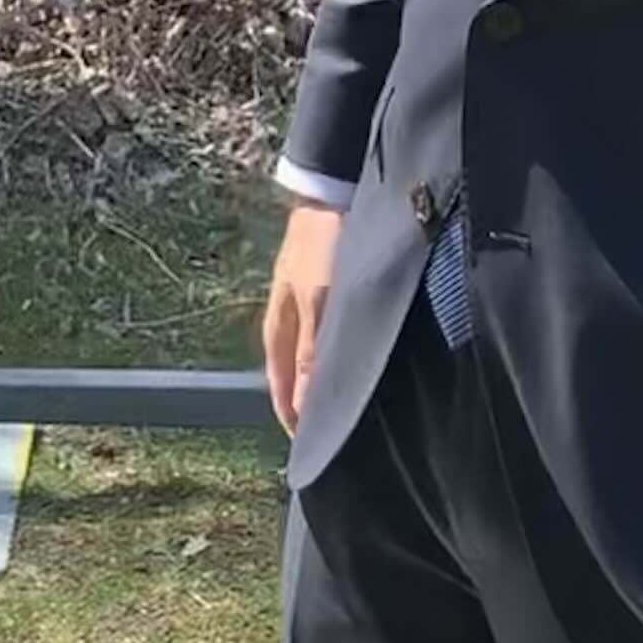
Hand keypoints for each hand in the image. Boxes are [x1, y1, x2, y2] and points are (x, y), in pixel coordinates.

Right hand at [263, 202, 344, 434]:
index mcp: (277, 329)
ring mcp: (307, 302)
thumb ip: (314, 357)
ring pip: (316, 357)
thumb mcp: (321, 303)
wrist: (334, 187)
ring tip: (356, 408)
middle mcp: (289, 319)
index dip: (295, 422)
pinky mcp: (328, 288)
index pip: (282, 390)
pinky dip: (342, 355)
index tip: (316, 455)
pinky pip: (332, 336)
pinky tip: (365, 361)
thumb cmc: (323, 247)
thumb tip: (306, 411)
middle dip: (313, 406)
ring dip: (329, 381)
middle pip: (297, 376)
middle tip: (341, 439)